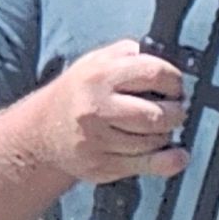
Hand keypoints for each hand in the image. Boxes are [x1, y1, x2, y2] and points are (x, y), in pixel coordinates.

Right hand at [40, 41, 187, 184]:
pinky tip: (178, 155)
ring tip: (160, 127)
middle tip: (175, 110)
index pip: (154, 73)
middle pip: (157, 113)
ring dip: (166, 134)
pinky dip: (169, 161)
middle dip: (176, 112)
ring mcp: (98, 140)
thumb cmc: (77, 93)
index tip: (176, 86)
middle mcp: (96, 108)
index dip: (174, 80)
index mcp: (99, 76)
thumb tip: (165, 57)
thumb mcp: (94, 62)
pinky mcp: (101, 166)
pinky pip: (147, 165)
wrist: (40, 133)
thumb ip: (128, 53)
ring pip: (154, 141)